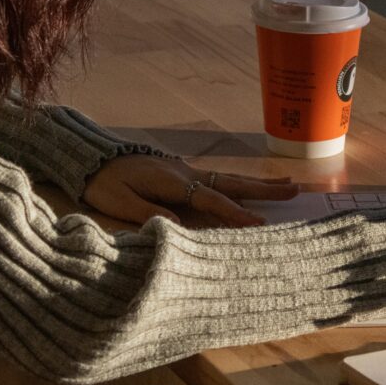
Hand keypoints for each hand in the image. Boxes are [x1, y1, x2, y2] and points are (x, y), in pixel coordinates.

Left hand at [83, 154, 298, 225]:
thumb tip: (179, 226)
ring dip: (258, 183)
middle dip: (263, 188)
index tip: (260, 224)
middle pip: (231, 182)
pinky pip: (218, 179)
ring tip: (287, 184)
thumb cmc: (102, 183)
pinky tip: (249, 187)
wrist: (89, 158)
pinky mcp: (181, 172)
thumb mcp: (118, 202)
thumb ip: (148, 213)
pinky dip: (239, 183)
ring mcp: (185, 170)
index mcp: (172, 181)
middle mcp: (185, 172)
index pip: (211, 199)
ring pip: (228, 178)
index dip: (235, 213)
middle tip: (295, 189)